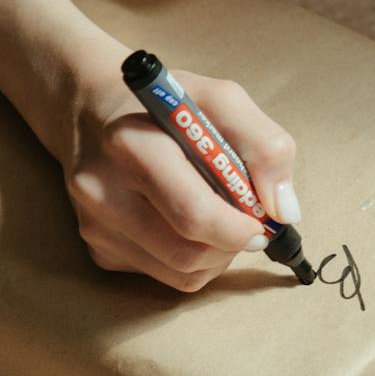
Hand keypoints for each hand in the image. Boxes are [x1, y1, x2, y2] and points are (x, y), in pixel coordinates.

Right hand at [61, 68, 299, 291]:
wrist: (90, 111)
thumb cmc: (163, 107)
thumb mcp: (221, 100)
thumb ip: (264, 146)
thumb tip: (283, 211)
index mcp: (132, 144)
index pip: (194, 214)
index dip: (239, 229)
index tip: (260, 221)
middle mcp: (102, 190)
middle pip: (189, 254)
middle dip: (231, 244)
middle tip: (245, 222)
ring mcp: (95, 225)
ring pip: (181, 274)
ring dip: (215, 255)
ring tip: (216, 217)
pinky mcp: (97, 249)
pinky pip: (162, 276)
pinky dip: (188, 259)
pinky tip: (182, 222)